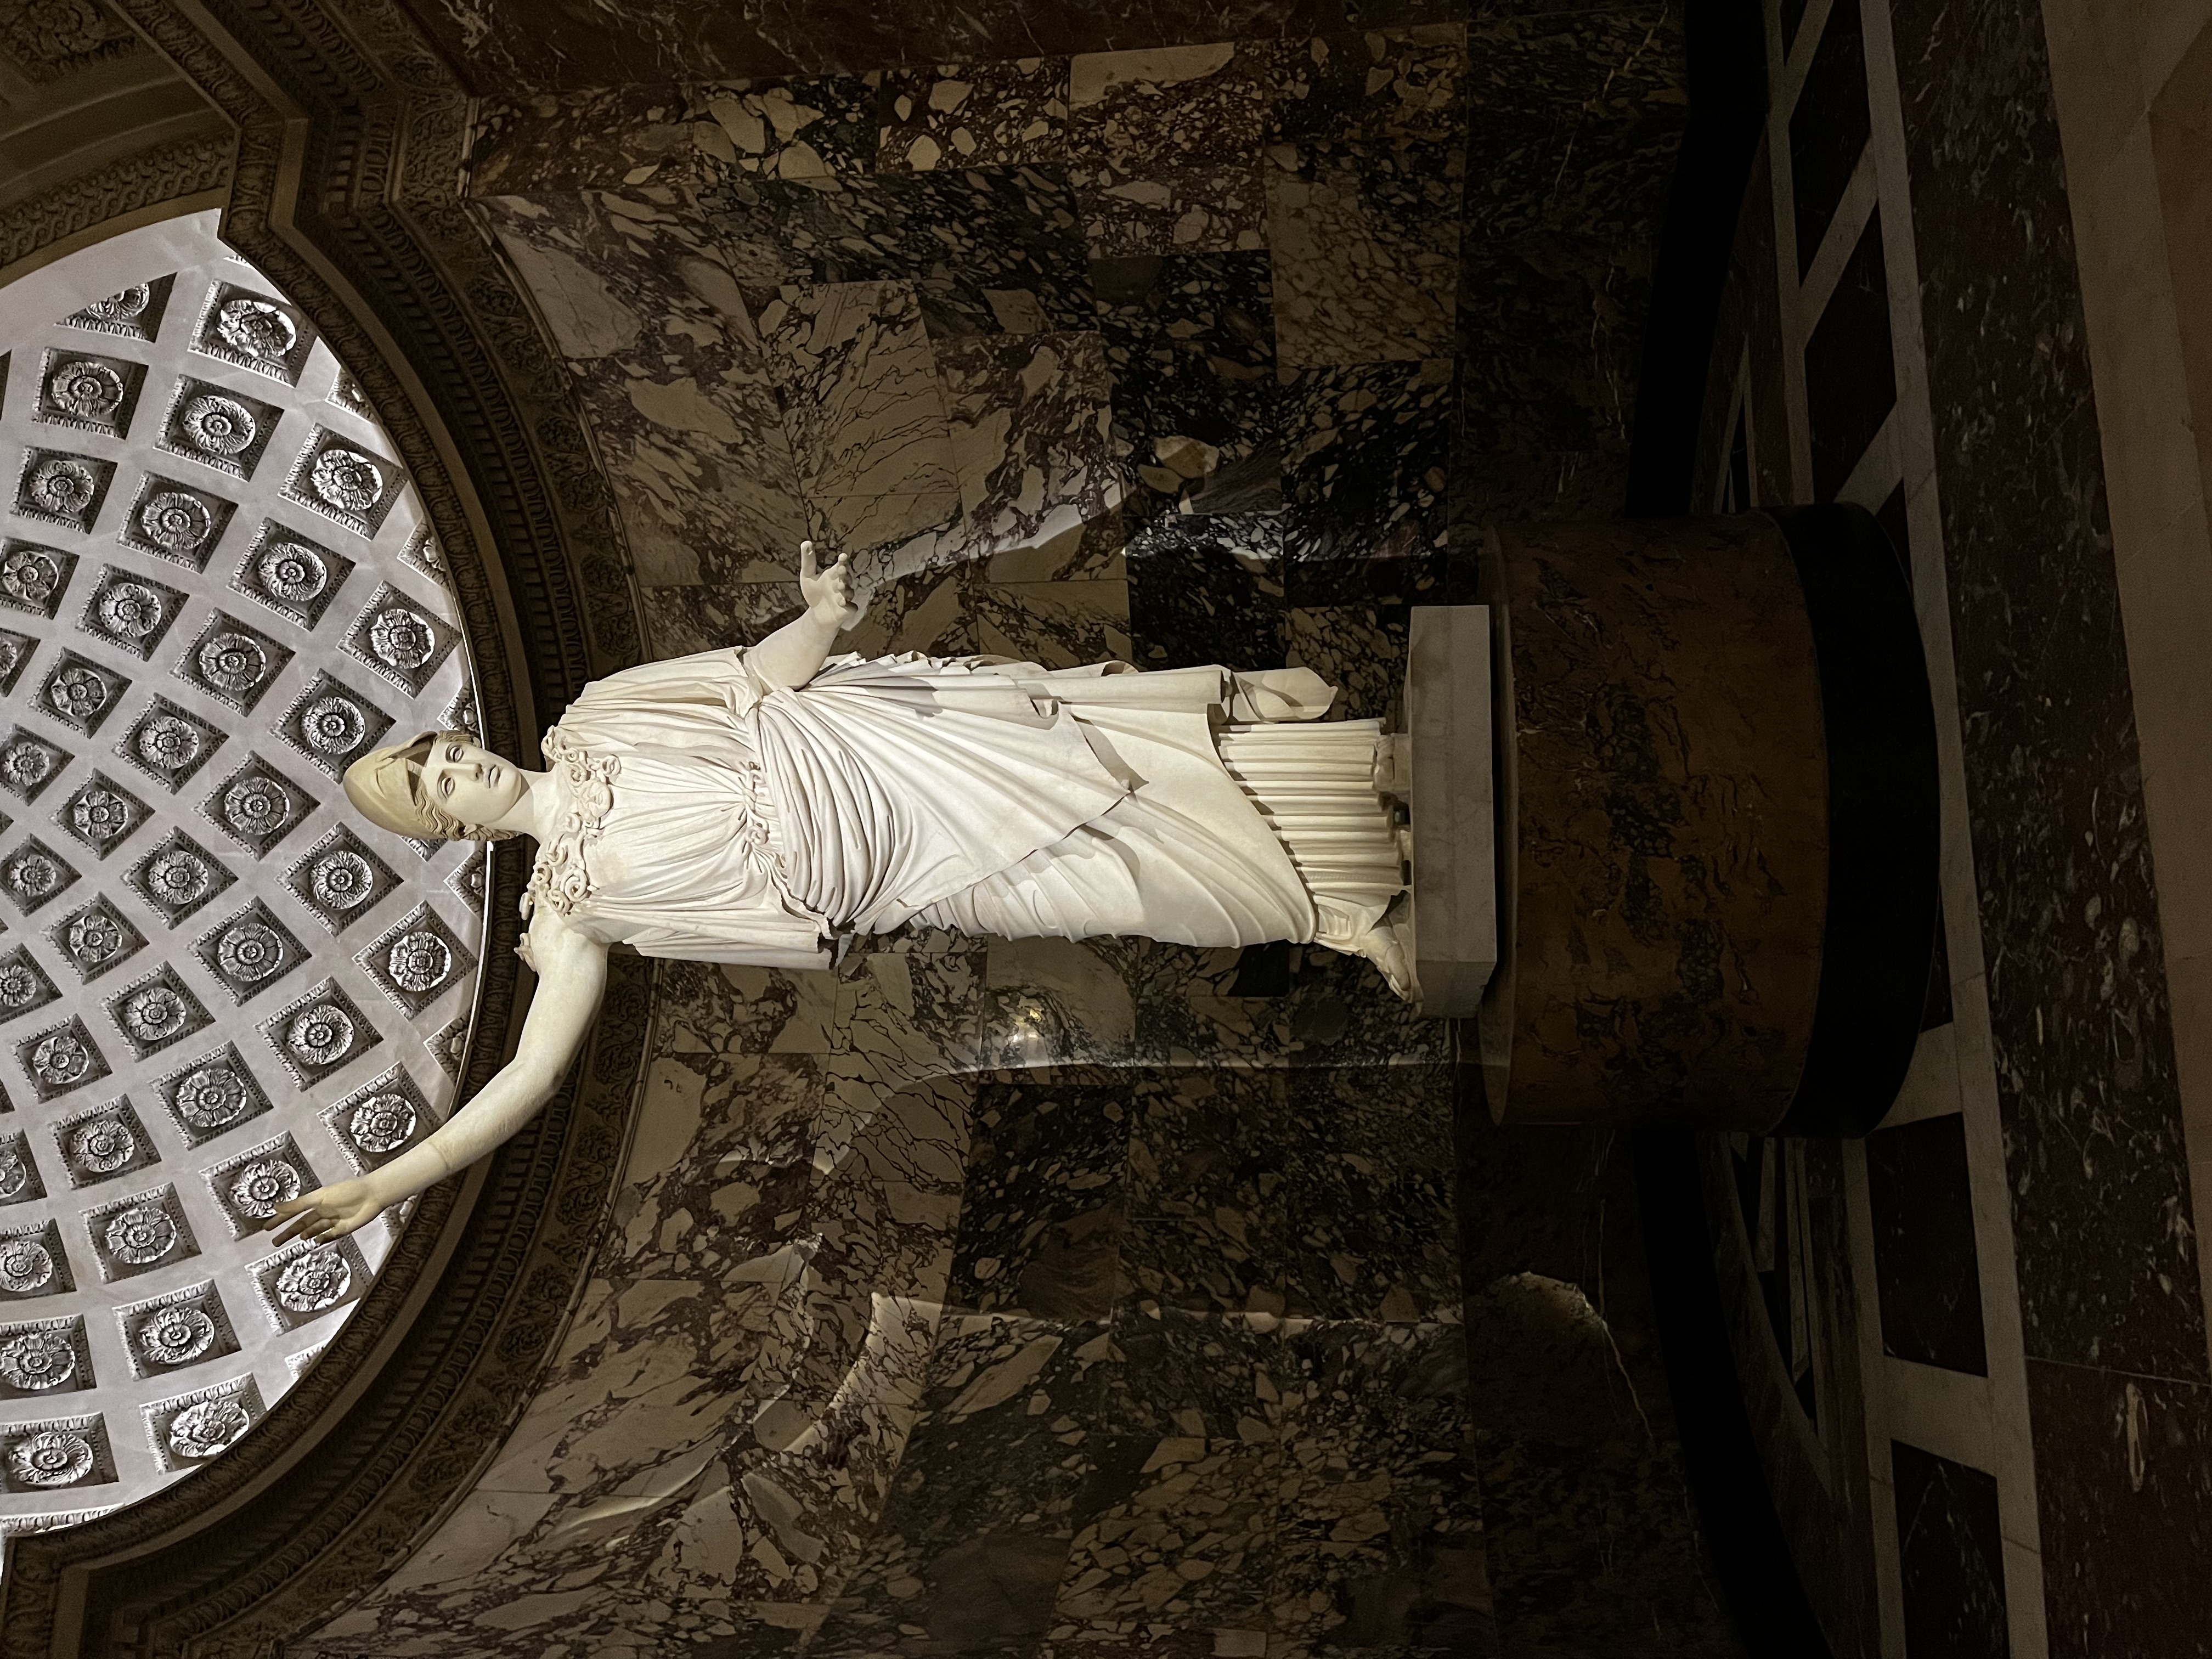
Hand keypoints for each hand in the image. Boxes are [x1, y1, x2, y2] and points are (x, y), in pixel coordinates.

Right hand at [268, 1179, 383, 1245]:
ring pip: (315, 1230)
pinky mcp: (343, 1229)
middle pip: (302, 1224)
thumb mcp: (319, 1197)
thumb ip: (298, 1204)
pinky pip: (330, 1235)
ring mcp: (333, 1221)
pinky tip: (315, 1240)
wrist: (372, 1195)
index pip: (294, 1212)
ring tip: (298, 1239)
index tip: (267, 1227)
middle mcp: (323, 1211)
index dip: (281, 1220)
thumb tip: (275, 1207)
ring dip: (305, 1235)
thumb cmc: (346, 1191)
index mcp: (316, 1201)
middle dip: (289, 1232)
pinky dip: (322, 1238)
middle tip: (275, 1242)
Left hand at [797, 540, 866, 630]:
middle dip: (845, 573)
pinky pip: (851, 607)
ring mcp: (845, 598)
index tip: (843, 556)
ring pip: (849, 592)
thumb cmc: (814, 594)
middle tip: (841, 569)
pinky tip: (842, 601)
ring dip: (845, 588)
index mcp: (833, 575)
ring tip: (840, 586)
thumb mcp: (807, 576)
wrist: (816, 615)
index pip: (841, 565)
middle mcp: (841, 584)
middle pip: (846, 577)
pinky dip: (848, 604)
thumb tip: (806, 542)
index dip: (843, 561)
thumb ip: (808, 561)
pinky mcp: (847, 610)